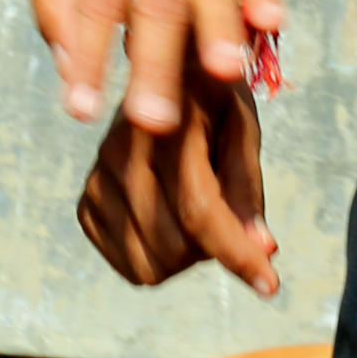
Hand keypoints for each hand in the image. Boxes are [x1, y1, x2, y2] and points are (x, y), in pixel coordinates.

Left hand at [20, 0, 285, 141]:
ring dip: (220, 29)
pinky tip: (272, 23)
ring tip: (226, 73)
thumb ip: (51, 3)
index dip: (89, 57)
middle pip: (157, 2)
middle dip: (157, 64)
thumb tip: (71, 69)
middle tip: (156, 121)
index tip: (82, 111)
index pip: (93, 3)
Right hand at [76, 69, 276, 298]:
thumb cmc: (210, 99)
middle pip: (176, 245)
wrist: (159, 72)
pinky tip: (167, 217)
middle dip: (212, 245)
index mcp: (167, 121)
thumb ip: (248, 187)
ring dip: (185, 256)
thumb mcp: (241, 124)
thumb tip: (262, 250)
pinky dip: (157, 258)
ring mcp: (98, 177)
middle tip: (222, 208)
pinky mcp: (86, 203)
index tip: (270, 285)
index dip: (237, 253)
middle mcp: (122, 149)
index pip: (201, 209)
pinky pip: (129, 266)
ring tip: (193, 209)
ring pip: (150, 265)